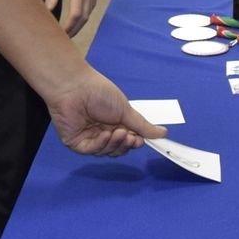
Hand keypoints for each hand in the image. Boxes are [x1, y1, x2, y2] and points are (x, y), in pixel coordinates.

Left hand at [45, 68, 166, 156]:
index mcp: (113, 123)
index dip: (134, 142)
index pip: (127, 139)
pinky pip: (92, 150)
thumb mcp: (125, 109)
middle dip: (125, 145)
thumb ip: (142, 125)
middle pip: (118, 149)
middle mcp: (101, 132)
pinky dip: (100, 145)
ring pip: (106, 152)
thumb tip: (163, 133)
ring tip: (118, 132)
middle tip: (130, 137)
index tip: (141, 140)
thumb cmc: (99, 92)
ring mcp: (88, 138)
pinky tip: (104, 135)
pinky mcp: (76, 142)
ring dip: (114, 144)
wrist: (76, 87)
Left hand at [46, 0, 99, 35]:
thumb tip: (47, 10)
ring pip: (89, 13)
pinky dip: (84, 15)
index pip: (76, 15)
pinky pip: (91, 6)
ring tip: (68, 31)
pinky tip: (77, 18)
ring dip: (80, 24)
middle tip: (63, 39)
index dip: (68, 27)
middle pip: (84, 18)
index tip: (59, 34)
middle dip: (74, 30)